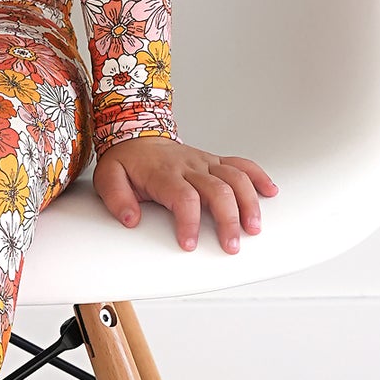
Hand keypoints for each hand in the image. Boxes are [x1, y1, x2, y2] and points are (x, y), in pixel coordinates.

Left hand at [93, 138, 276, 252]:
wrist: (136, 133)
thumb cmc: (126, 161)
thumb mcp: (108, 177)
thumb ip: (116, 199)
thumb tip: (130, 219)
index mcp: (163, 174)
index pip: (183, 197)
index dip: (189, 221)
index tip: (189, 244)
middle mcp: (188, 167)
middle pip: (217, 190)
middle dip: (228, 219)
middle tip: (231, 246)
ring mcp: (204, 162)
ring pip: (235, 177)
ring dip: (249, 202)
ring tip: (254, 228)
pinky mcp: (214, 161)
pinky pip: (240, 164)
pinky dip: (258, 176)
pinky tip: (271, 192)